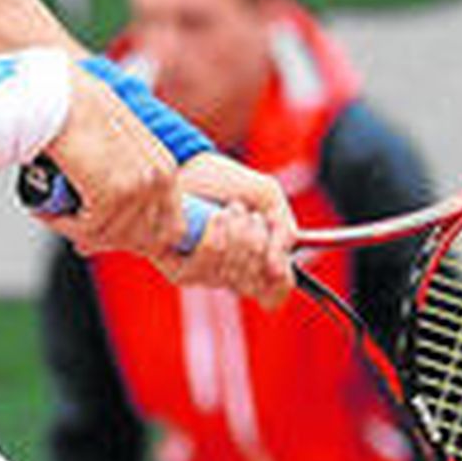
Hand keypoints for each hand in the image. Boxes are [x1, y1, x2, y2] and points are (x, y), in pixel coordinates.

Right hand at [37, 65, 183, 258]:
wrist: (52, 95)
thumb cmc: (72, 117)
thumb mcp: (111, 148)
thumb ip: (122, 181)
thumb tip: (112, 226)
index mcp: (164, 166)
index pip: (170, 229)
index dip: (136, 239)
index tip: (104, 236)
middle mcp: (159, 176)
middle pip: (146, 240)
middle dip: (109, 240)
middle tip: (77, 232)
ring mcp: (140, 185)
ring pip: (114, 237)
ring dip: (80, 232)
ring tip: (54, 213)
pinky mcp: (114, 192)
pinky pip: (91, 230)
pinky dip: (65, 225)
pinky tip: (48, 210)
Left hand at [157, 154, 296, 308]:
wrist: (189, 165)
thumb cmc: (229, 184)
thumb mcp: (267, 199)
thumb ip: (284, 232)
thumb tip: (281, 272)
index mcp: (254, 265)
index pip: (272, 296)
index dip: (280, 283)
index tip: (281, 262)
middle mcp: (230, 275)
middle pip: (254, 286)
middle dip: (258, 243)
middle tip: (252, 215)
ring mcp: (204, 274)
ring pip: (231, 277)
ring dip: (238, 236)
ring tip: (231, 208)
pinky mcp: (177, 269)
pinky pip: (202, 268)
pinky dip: (215, 238)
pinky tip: (215, 215)